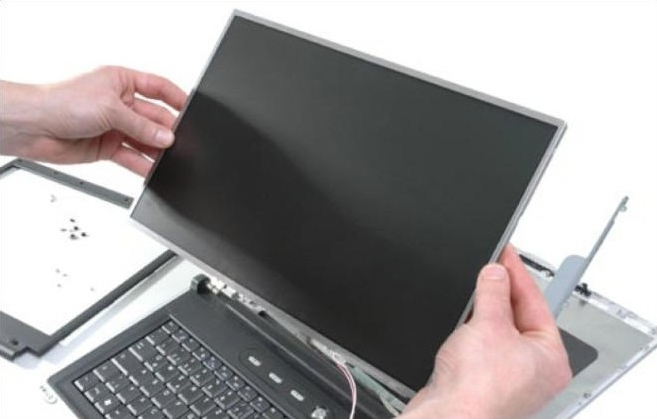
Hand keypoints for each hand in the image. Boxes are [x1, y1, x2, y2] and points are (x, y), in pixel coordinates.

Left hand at [0, 66, 186, 175]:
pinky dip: (143, 164)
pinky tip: (153, 170)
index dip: (176, 98)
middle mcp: (119, 103)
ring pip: (145, 139)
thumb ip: (142, 126)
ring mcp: (115, 126)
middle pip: (154, 118)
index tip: (192, 110)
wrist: (33, 126)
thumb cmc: (61, 102)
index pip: (158, 87)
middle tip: (180, 142)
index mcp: (121, 81)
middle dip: (167, 130)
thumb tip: (167, 137)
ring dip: (157, 149)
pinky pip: (132, 157)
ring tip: (170, 158)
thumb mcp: (110, 109)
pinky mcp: (108, 147)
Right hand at [398, 246, 571, 418]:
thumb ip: (493, 292)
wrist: (448, 416)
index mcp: (550, 358)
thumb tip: (496, 272)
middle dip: (502, 291)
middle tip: (490, 264)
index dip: (518, 273)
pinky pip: (483, 344)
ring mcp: (509, 377)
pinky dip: (474, 328)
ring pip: (499, 330)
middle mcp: (534, 370)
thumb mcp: (489, 324)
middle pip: (519, 316)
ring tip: (476, 286)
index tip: (506, 252)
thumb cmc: (478, 390)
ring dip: (486, 310)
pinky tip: (464, 317)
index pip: (536, 303)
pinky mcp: (484, 380)